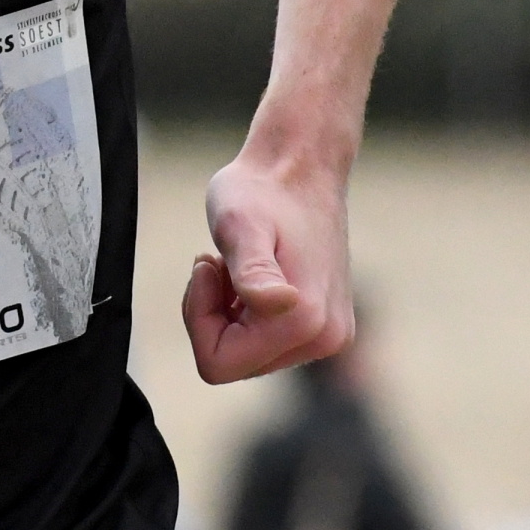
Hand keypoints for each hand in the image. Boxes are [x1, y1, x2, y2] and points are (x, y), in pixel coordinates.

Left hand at [182, 152, 354, 383]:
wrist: (302, 165)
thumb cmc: (261, 191)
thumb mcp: (240, 226)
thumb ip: (252, 272)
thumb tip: (281, 306)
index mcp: (305, 322)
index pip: (218, 364)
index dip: (199, 318)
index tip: (208, 268)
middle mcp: (326, 339)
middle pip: (235, 362)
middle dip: (215, 316)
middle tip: (221, 264)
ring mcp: (330, 335)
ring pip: (248, 354)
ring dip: (231, 313)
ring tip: (238, 264)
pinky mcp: (326, 326)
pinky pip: (266, 342)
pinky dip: (247, 312)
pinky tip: (254, 271)